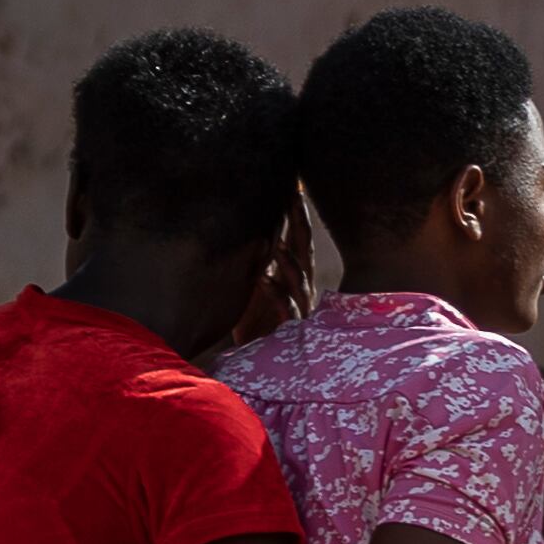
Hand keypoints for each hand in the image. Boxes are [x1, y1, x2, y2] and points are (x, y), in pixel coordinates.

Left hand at [231, 192, 317, 347]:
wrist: (262, 364)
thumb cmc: (255, 322)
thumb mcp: (253, 286)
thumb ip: (253, 259)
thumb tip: (240, 226)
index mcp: (292, 273)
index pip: (296, 234)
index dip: (295, 208)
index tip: (290, 179)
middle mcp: (301, 286)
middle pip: (303, 247)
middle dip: (298, 221)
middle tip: (291, 193)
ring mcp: (299, 306)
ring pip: (299, 277)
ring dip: (288, 258)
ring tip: (276, 239)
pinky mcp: (289, 329)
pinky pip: (286, 307)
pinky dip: (276, 292)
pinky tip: (264, 279)